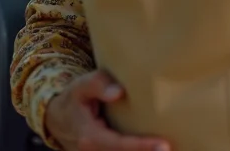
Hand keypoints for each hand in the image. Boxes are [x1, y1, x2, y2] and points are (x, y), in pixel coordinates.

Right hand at [44, 70, 169, 150]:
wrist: (57, 118)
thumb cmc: (74, 98)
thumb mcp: (81, 86)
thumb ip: (98, 85)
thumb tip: (119, 92)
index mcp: (90, 137)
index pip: (120, 145)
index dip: (142, 146)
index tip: (164, 145)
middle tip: (172, 148)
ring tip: (172, 148)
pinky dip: (137, 150)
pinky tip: (154, 147)